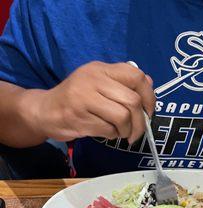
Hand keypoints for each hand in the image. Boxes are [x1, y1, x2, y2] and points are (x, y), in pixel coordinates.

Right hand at [32, 61, 154, 143]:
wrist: (44, 110)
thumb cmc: (77, 98)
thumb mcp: (99, 83)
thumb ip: (123, 83)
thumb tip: (150, 83)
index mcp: (101, 69)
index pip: (136, 76)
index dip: (149, 96)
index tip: (148, 112)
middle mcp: (93, 80)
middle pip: (132, 101)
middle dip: (141, 122)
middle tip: (138, 132)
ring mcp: (84, 98)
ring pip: (122, 117)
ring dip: (127, 131)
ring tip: (122, 133)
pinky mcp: (78, 118)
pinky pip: (108, 130)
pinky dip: (113, 135)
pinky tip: (107, 133)